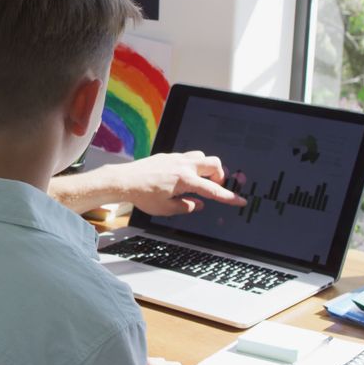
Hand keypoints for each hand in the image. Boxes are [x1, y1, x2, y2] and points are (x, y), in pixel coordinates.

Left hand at [116, 151, 246, 215]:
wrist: (124, 180)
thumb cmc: (143, 195)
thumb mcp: (166, 209)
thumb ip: (185, 207)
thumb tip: (197, 204)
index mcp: (186, 180)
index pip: (213, 190)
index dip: (228, 197)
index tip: (239, 200)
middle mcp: (184, 165)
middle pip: (214, 163)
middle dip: (219, 175)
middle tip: (214, 186)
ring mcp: (176, 158)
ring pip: (201, 156)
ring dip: (205, 167)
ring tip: (198, 181)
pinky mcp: (167, 156)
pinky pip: (186, 157)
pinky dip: (191, 165)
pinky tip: (181, 177)